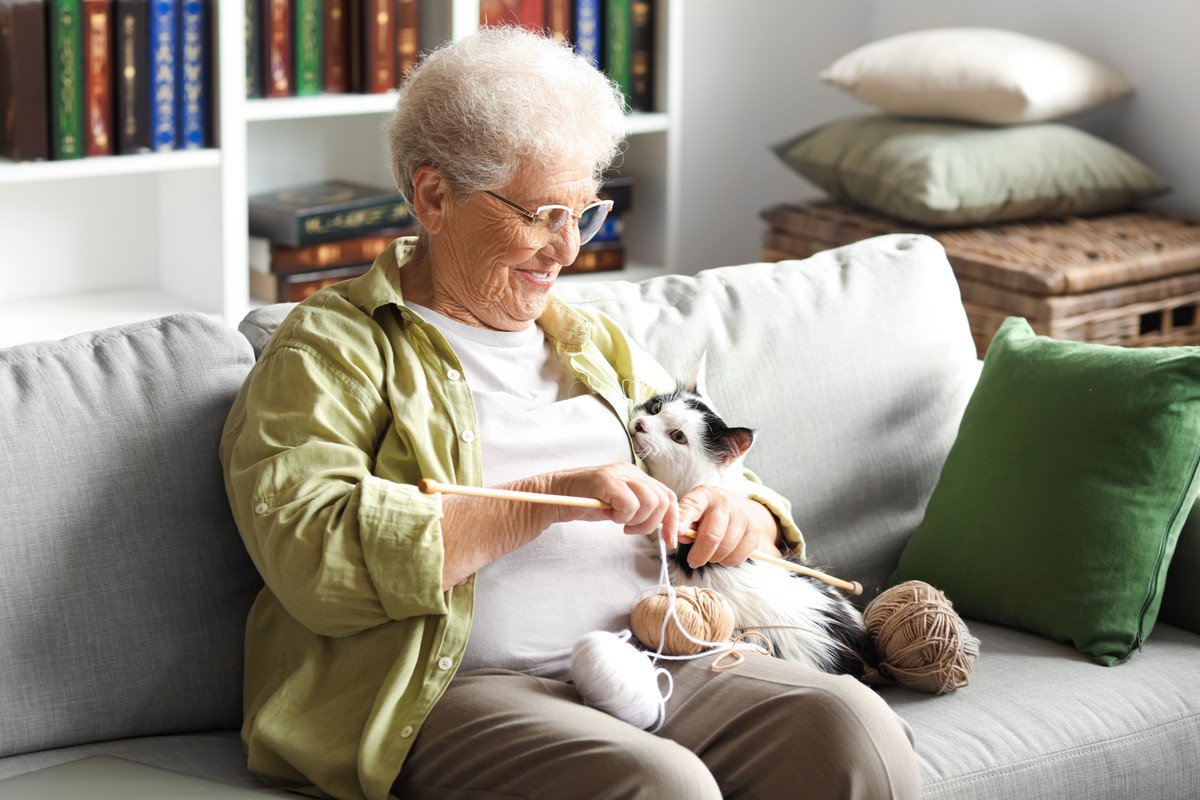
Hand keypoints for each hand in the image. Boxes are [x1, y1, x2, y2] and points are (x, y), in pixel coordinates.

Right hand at [548, 463, 680, 543]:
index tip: (670, 540)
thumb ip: (640, 508)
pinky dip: (623, 516)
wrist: (555, 496)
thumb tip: (664, 525)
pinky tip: (610, 516)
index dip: (673, 520)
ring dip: (637, 520)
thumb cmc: (585, 502)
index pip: (668, 495)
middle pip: (663, 500)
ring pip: (650, 502)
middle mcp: (631, 471)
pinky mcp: (606, 481)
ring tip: (619, 522)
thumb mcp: (619, 506)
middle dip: (652, 524)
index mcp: (637, 476)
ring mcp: (619, 474)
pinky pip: (630, 503)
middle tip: (631, 530)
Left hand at [677, 486, 780, 567]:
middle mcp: (724, 502)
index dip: (682, 523)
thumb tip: (680, 537)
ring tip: (711, 553)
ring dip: (713, 558)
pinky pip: (737, 557)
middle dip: (698, 555)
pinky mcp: (754, 530)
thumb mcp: (693, 511)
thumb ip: (683, 522)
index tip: (674, 538)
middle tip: (693, 561)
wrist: (739, 508)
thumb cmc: (708, 513)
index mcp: (704, 495)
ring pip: (724, 550)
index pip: (690, 508)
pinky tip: (724, 553)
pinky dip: (727, 561)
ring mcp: (742, 515)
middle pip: (711, 536)